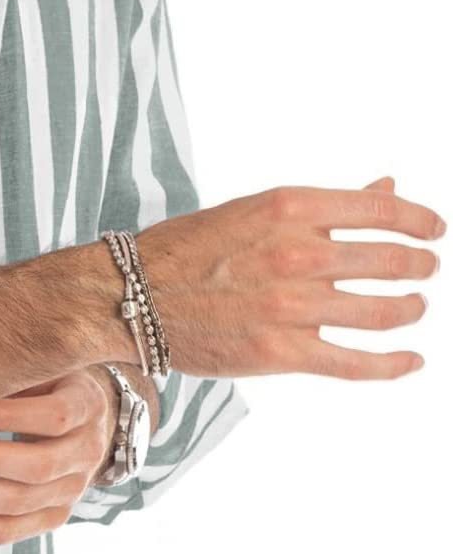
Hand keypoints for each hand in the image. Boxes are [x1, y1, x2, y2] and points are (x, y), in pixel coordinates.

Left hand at [0, 368, 116, 544]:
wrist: (86, 420)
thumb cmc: (49, 384)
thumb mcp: (44, 365)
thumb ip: (13, 372)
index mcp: (86, 407)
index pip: (54, 418)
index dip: (8, 416)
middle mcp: (86, 454)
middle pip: (36, 468)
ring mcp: (71, 491)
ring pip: (17, 506)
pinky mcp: (52, 517)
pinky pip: (8, 532)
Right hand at [132, 175, 443, 380]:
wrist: (131, 296)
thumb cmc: (191, 249)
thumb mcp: (257, 209)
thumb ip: (326, 205)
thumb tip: (388, 188)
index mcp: (290, 206)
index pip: (380, 210)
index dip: (419, 220)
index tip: (434, 230)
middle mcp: (296, 252)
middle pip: (389, 261)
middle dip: (419, 266)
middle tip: (425, 270)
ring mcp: (290, 305)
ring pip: (381, 312)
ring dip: (409, 310)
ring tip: (413, 309)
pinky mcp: (280, 352)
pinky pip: (355, 362)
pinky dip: (392, 364)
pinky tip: (411, 360)